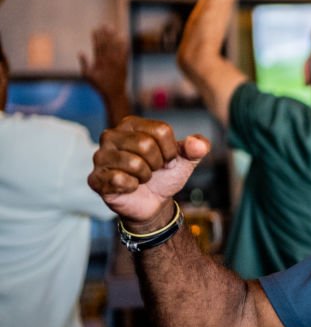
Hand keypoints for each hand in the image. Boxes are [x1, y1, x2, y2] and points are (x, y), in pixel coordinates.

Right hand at [79, 25, 127, 100]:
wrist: (114, 93)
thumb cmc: (99, 85)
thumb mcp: (87, 76)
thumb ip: (84, 64)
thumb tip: (80, 52)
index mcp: (99, 62)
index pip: (97, 46)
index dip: (96, 37)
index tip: (95, 29)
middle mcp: (108, 61)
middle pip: (107, 44)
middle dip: (105, 34)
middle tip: (104, 24)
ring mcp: (117, 62)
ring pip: (115, 47)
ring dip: (114, 36)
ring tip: (113, 28)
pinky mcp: (124, 64)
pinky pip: (124, 53)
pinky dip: (124, 45)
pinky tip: (123, 38)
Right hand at [88, 117, 209, 227]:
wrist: (155, 202)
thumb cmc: (165, 175)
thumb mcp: (186, 159)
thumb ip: (198, 147)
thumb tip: (198, 145)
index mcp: (132, 124)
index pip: (162, 131)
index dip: (171, 151)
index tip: (166, 159)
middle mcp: (111, 136)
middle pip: (146, 144)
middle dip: (157, 163)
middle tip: (152, 170)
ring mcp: (100, 157)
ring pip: (134, 163)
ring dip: (145, 176)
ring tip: (141, 177)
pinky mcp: (95, 178)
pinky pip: (120, 180)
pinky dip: (133, 187)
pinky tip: (129, 186)